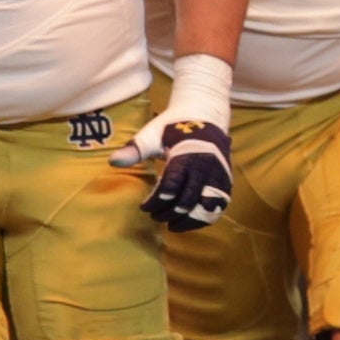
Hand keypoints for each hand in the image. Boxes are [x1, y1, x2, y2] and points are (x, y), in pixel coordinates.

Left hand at [124, 110, 233, 229]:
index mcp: (186, 155)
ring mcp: (218, 175)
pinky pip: (219, 206)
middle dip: (169, 213)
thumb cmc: (174, 125)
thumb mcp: (152, 134)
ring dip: (189, 221)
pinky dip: (205, 218)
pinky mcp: (226, 181)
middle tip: (155, 217)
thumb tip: (113, 161)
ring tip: (173, 226)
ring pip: (206, 208)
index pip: (170, 187)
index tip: (144, 207)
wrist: (205, 114)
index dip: (156, 202)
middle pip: (187, 201)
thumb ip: (134, 150)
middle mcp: (205, 167)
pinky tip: (190, 221)